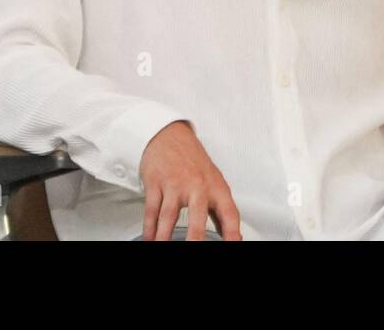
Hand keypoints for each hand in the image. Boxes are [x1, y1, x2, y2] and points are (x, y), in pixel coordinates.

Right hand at [138, 121, 240, 240]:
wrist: (169, 136)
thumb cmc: (193, 162)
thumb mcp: (214, 183)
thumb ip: (221, 210)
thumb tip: (232, 236)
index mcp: (216, 187)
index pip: (229, 213)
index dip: (232, 232)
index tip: (233, 244)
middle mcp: (197, 186)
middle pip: (197, 215)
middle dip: (195, 237)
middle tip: (194, 248)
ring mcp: (175, 184)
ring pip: (168, 215)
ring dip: (164, 236)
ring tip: (161, 247)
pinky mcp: (156, 183)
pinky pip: (151, 209)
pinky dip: (149, 227)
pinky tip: (150, 238)